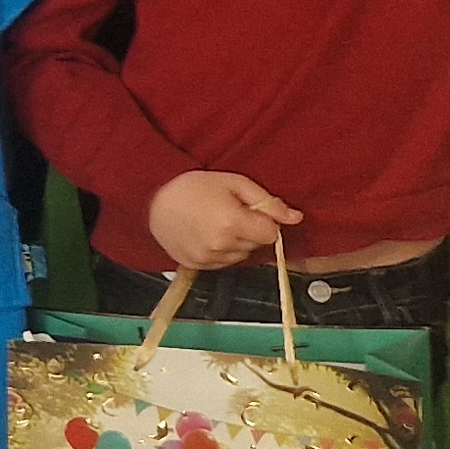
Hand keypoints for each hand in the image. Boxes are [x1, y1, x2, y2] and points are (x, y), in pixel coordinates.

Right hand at [148, 169, 301, 272]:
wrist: (152, 199)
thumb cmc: (194, 186)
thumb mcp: (235, 183)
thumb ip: (268, 202)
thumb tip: (296, 218)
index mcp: (233, 223)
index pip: (271, 234)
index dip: (264, 222)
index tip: (251, 211)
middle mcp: (221, 245)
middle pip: (256, 246)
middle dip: (250, 231)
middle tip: (229, 213)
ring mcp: (207, 258)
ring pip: (240, 256)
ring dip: (235, 243)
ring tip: (215, 224)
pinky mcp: (195, 265)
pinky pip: (222, 263)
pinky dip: (220, 252)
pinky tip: (205, 235)